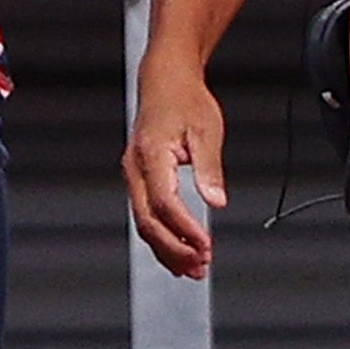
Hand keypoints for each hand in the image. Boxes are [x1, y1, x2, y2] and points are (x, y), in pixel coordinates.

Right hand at [125, 57, 226, 278]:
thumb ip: (209, 169)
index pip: (165, 204)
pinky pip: (146, 215)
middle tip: (200, 266)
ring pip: (144, 224)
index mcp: (151, 155)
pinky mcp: (139, 179)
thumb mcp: (206, 130)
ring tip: (192, 268)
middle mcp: (135, 169)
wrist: (165, 80)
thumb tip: (216, 200)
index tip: (206, 246)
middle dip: (174, 249)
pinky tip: (178, 251)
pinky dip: (162, 237)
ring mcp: (134, 175)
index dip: (185, 229)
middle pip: (148, 222)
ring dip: (167, 249)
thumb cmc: (184, 100)